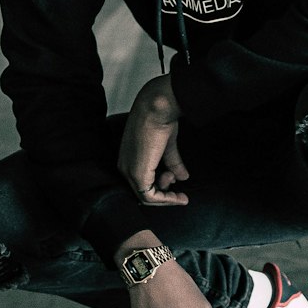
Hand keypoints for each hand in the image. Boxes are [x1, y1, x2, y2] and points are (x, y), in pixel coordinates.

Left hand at [118, 75, 188, 207]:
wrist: (157, 108)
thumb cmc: (160, 120)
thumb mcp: (167, 146)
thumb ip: (172, 163)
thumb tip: (183, 177)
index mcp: (127, 158)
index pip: (141, 183)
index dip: (160, 188)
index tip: (176, 184)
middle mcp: (124, 167)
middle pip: (143, 192)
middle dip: (164, 193)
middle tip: (178, 185)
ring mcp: (129, 172)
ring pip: (147, 197)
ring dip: (167, 195)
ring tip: (174, 176)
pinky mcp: (137, 174)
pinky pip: (150, 197)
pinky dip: (166, 200)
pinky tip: (179, 196)